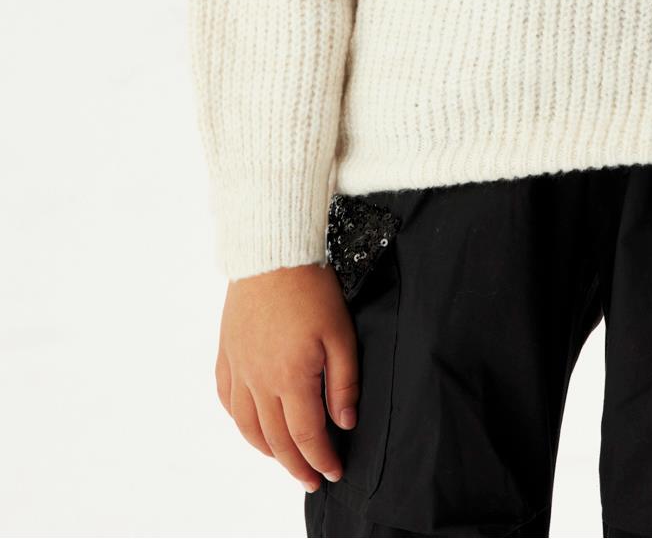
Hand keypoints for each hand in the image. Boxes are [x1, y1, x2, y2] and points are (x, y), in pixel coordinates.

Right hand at [214, 262, 358, 493]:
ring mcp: (239, 368)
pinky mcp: (227, 353)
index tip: (334, 472)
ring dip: (266, 450)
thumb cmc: (311, 288)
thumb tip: (345, 423)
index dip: (321, 459)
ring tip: (284, 460)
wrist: (273, 252)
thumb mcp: (341, 334)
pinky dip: (239, 420)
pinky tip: (251, 424)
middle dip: (296, 465)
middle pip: (275, 439)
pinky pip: (227, 400)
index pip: (306, 435)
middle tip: (312, 479)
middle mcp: (259, 381)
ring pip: (247, 426)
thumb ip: (344, 383)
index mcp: (291, 378)